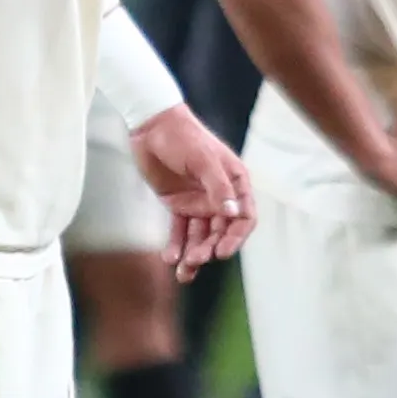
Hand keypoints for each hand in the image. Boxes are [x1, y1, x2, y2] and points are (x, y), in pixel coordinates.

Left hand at [129, 105, 255, 278]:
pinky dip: (177, 246)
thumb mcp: (203, 159)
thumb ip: (218, 187)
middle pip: (221, 231)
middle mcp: (220, 196)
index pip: (244, 217)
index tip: (221, 252)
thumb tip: (232, 213)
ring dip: (194, 254)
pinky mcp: (179, 205)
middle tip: (196, 260)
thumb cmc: (183, 136)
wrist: (151, 126)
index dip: (236, 238)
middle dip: (210, 248)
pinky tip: (171, 259)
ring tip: (183, 271)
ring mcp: (199, 202)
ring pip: (201, 235)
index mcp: (235, 183)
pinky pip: (181, 230)